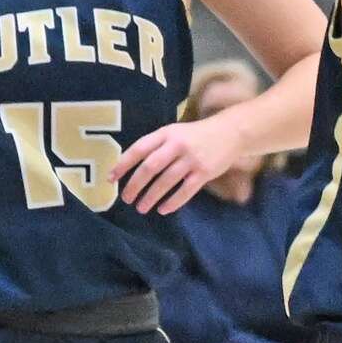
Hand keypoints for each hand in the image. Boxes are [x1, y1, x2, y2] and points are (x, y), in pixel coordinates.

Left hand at [111, 115, 246, 214]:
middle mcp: (176, 145)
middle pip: (150, 167)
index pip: (139, 149)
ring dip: (151, 196)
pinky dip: (173, 202)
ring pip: (166, 181)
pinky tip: (163, 210)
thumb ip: (156, 146)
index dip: (123, 164)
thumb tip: (132, 166)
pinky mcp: (204, 173)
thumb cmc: (196, 134)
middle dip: (135, 185)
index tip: (111, 179)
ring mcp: (191, 159)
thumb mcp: (174, 132)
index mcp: (166, 133)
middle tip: (126, 199)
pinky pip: (185, 191)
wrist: (230, 132)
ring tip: (141, 208)